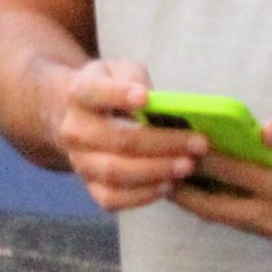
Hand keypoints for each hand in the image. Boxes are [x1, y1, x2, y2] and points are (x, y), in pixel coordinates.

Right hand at [47, 59, 203, 212]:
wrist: (83, 118)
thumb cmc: (114, 90)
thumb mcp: (122, 71)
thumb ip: (136, 79)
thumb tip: (159, 102)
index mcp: (80, 95)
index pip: (93, 93)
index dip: (117, 95)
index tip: (145, 97)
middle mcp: (74, 130)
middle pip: (117, 140)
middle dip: (161, 143)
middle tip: (198, 143)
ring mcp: (80, 162)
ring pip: (115, 173)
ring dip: (156, 171)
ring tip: (188, 165)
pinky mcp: (90, 187)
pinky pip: (112, 199)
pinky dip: (142, 195)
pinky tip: (168, 185)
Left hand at [171, 119, 271, 246]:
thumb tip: (265, 128)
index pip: (233, 174)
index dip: (199, 157)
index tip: (169, 140)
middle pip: (219, 209)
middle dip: (184, 191)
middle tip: (151, 170)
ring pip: (232, 220)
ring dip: (202, 203)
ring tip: (171, 183)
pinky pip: (249, 224)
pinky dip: (226, 209)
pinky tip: (214, 196)